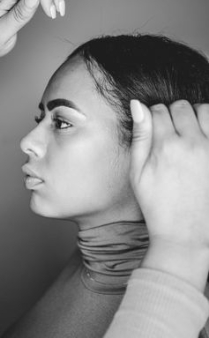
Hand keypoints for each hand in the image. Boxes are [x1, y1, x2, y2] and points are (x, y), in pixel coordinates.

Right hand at [130, 99, 208, 287]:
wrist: (185, 234)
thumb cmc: (157, 206)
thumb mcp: (138, 174)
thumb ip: (139, 137)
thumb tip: (137, 104)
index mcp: (166, 146)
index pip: (158, 110)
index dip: (152, 118)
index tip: (154, 132)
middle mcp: (192, 143)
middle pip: (181, 107)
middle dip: (173, 115)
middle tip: (170, 135)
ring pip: (205, 110)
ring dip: (195, 116)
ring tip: (189, 135)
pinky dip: (208, 129)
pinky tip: (202, 143)